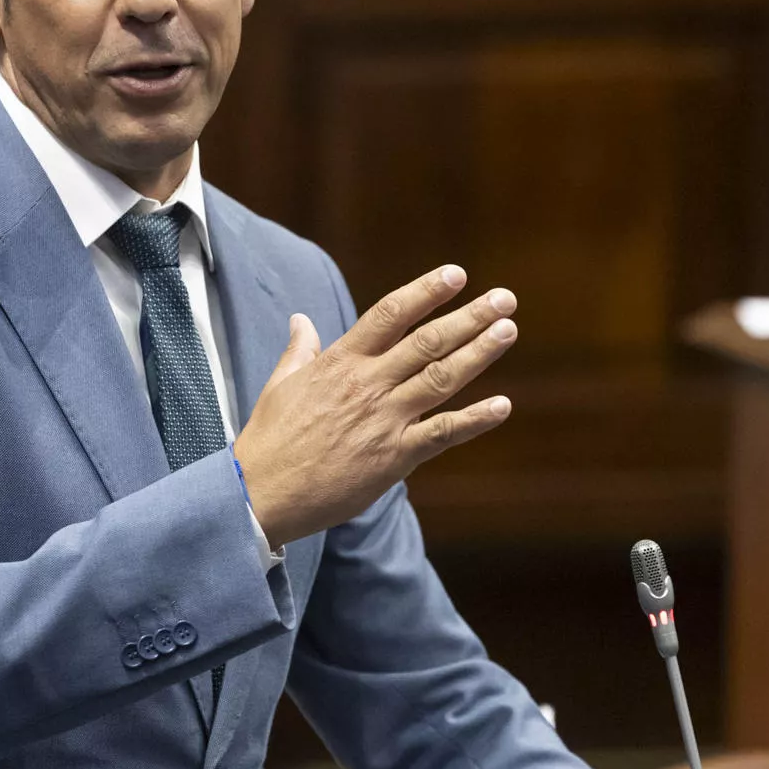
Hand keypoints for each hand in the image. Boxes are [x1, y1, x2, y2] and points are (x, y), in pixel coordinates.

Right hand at [234, 265, 516, 548]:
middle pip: (427, 341)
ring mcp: (383, 420)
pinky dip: (474, 420)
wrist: (261, 493)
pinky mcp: (393, 457)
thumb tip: (301, 319)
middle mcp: (367, 384)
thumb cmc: (268, 440)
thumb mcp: (280, 385)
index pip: (390, 314)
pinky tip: (503, 406)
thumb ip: (300, 350)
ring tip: (507, 330)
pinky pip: (442, 433)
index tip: (456, 274)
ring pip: (440, 378)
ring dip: (479, 353)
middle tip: (505, 299)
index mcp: (340, 362)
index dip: (425, 292)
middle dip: (469, 317)